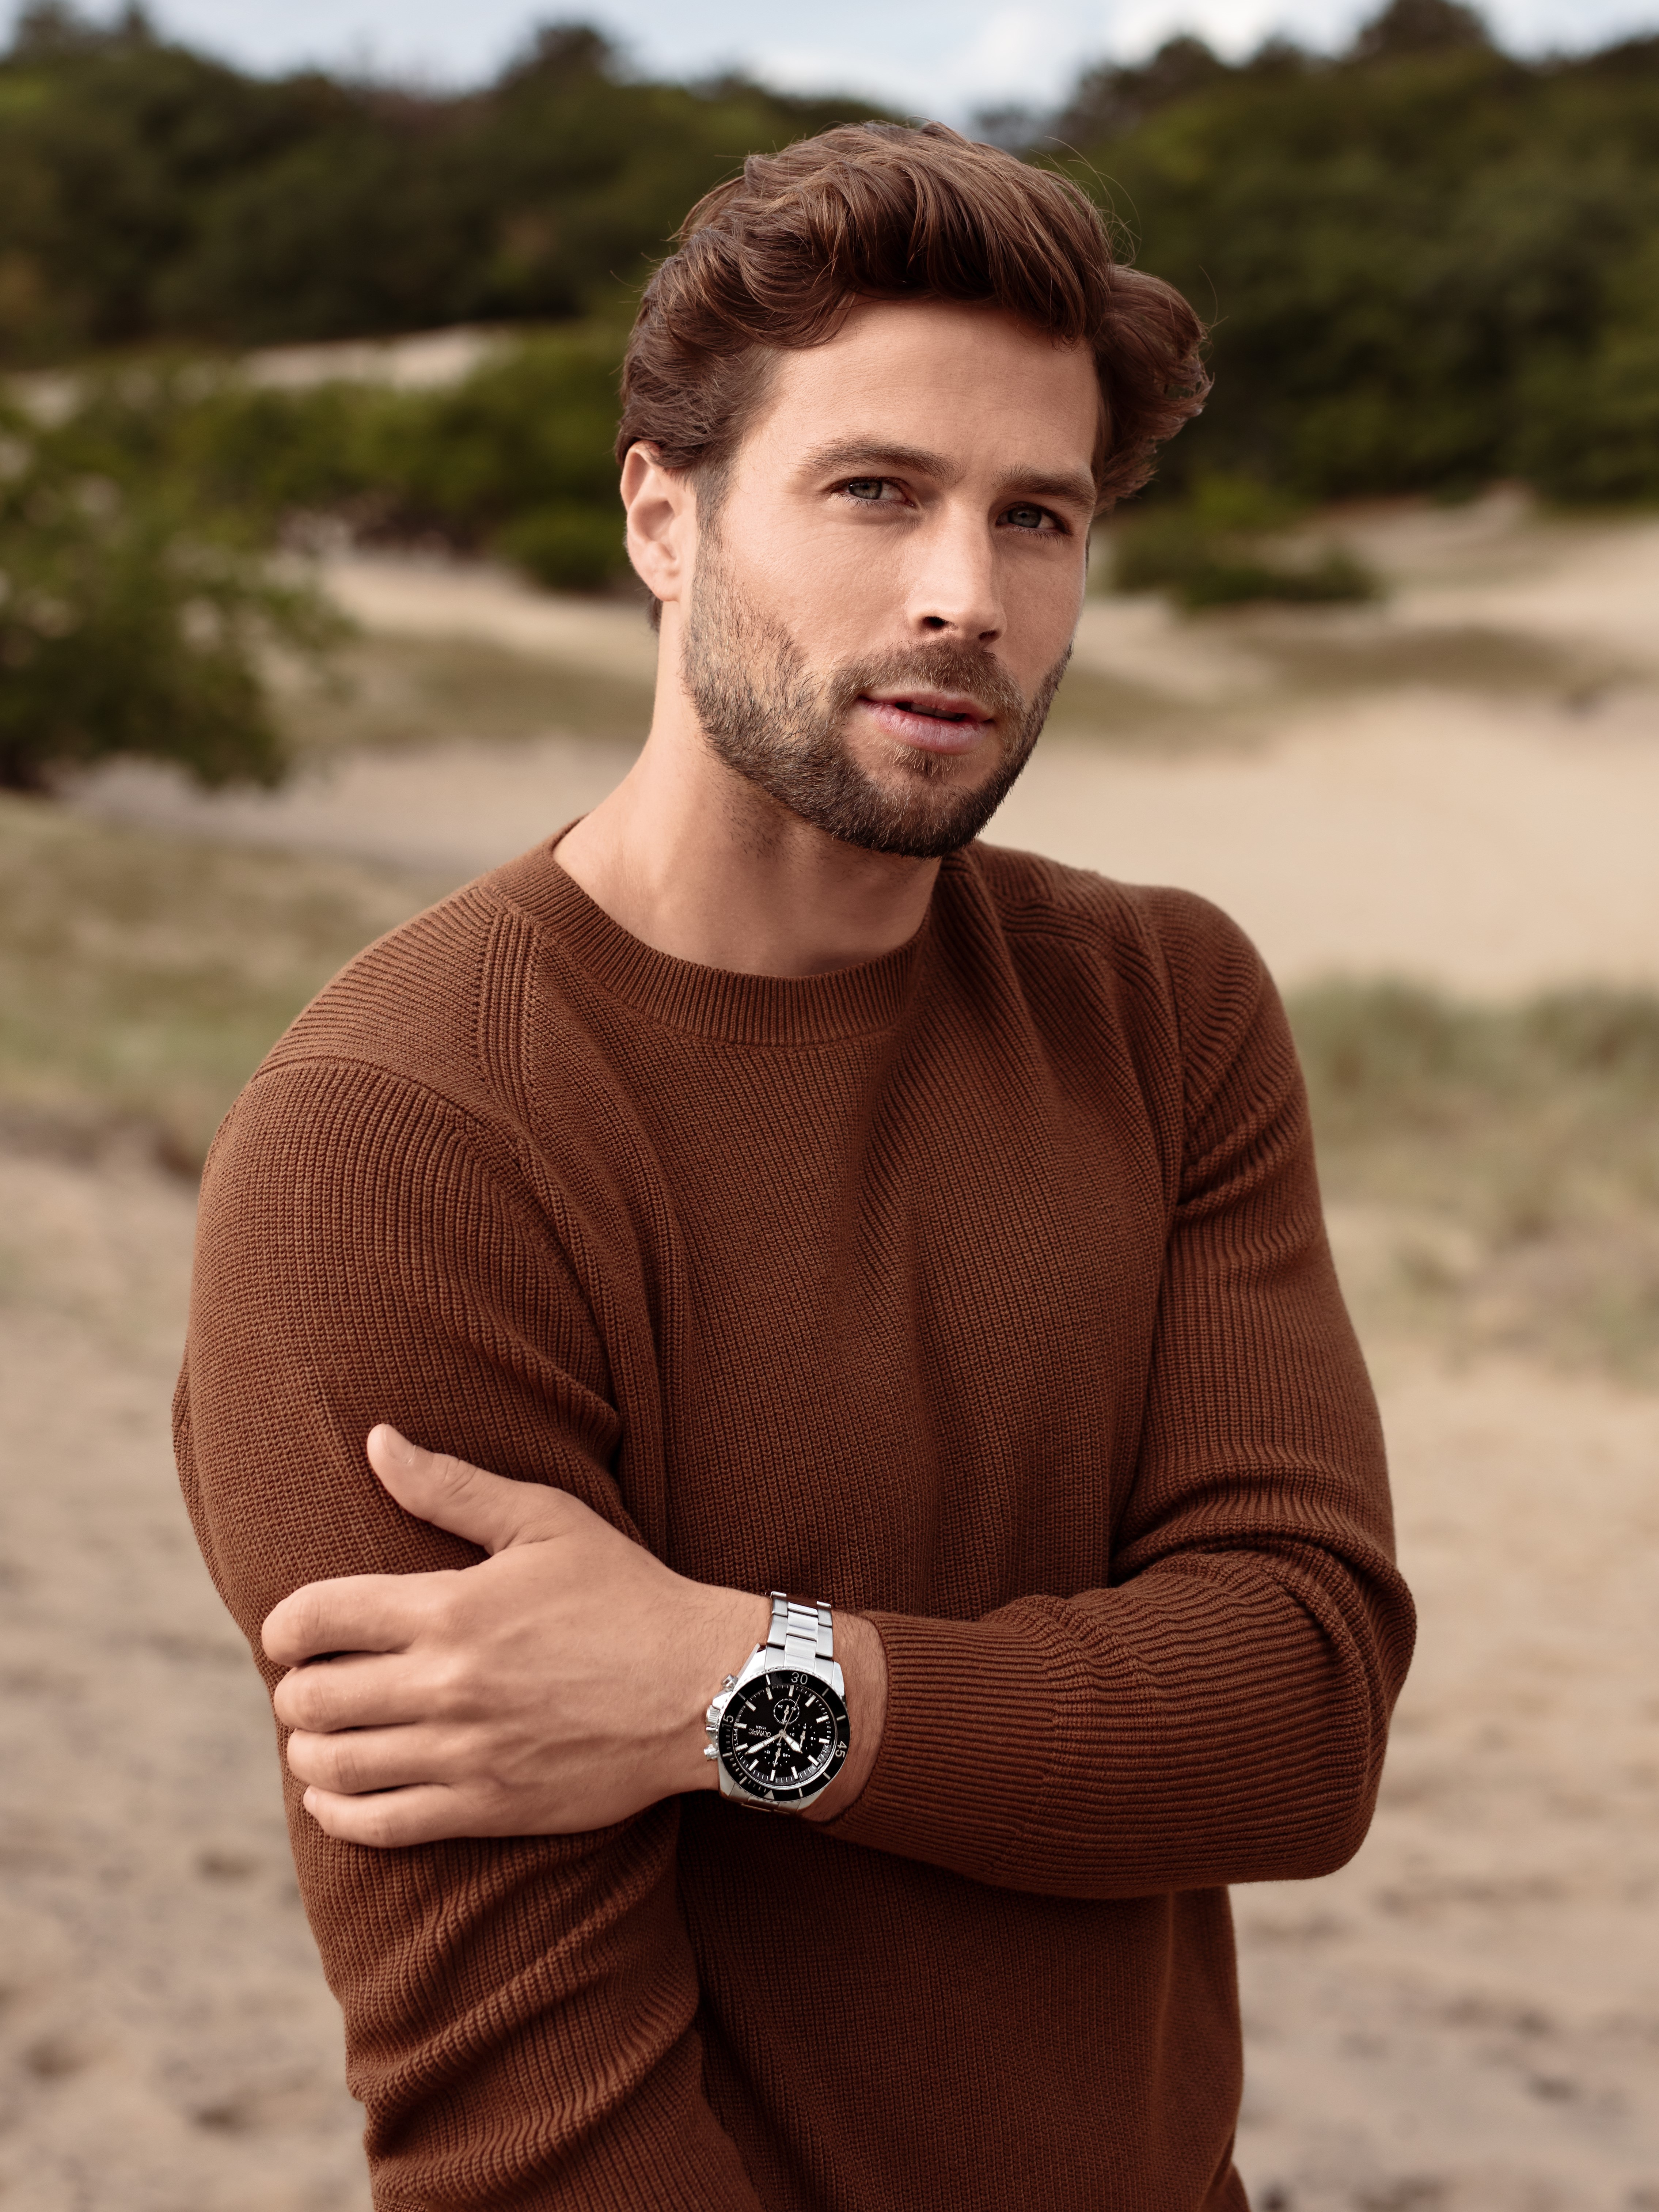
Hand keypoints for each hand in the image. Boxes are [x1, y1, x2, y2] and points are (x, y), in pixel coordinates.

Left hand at [262, 1426, 767, 1846]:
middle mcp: (446, 1684)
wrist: (703, 1689)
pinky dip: (338, 1813)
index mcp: (451, 1607)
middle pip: (314, 1697)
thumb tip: (376, 1440)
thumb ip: (452, 1486)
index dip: (283, 1625)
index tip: (288, 1632)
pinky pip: (381, 1825)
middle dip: (296, 1688)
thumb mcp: (547, 1520)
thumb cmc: (627, 1594)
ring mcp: (465, 1752)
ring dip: (309, 1750)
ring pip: (336, 1764)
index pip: (317, 1616)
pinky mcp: (487, 1807)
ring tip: (318, 1736)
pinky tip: (333, 1797)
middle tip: (311, 1681)